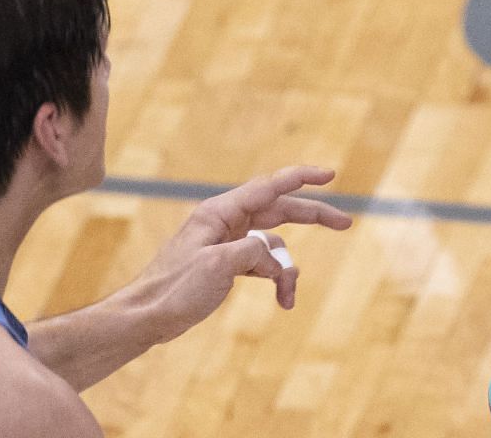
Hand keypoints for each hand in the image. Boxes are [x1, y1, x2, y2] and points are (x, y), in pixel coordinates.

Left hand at [127, 166, 351, 337]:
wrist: (145, 317)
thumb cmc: (173, 289)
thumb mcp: (217, 266)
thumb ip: (253, 251)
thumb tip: (274, 256)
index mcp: (220, 212)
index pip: (269, 187)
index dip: (302, 177)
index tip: (331, 174)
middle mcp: (226, 221)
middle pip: (280, 210)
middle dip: (312, 217)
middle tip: (345, 223)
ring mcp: (228, 242)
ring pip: (274, 243)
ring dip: (286, 268)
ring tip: (288, 295)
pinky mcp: (228, 263)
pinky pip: (263, 264)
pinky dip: (275, 279)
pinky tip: (282, 299)